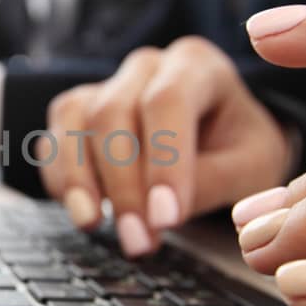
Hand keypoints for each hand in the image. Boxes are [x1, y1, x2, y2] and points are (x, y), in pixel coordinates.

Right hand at [41, 36, 291, 257]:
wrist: (220, 144)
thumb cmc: (240, 151)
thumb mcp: (253, 167)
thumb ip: (214, 181)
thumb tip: (161, 209)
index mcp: (197, 65)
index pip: (168, 101)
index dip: (163, 162)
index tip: (166, 218)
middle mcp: (146, 67)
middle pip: (113, 112)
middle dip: (122, 185)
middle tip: (138, 240)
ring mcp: (105, 86)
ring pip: (74, 122)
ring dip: (81, 181)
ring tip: (96, 227)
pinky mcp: (76, 115)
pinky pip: (52, 141)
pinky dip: (61, 180)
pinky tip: (84, 212)